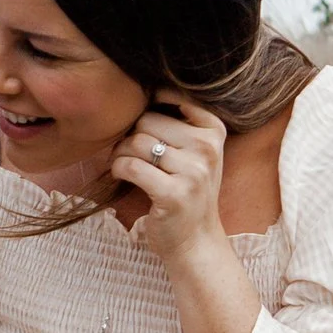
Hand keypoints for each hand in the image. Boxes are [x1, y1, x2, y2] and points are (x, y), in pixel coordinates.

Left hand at [110, 90, 229, 264]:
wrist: (195, 239)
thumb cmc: (187, 192)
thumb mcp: (196, 153)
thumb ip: (178, 125)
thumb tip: (137, 92)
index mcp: (214, 131)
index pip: (174, 98)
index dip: (150, 105)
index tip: (142, 125)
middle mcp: (207, 148)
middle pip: (147, 120)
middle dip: (129, 135)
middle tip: (126, 152)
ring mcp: (193, 171)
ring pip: (137, 142)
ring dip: (119, 153)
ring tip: (122, 164)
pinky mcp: (173, 193)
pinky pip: (131, 166)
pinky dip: (118, 168)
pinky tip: (120, 175)